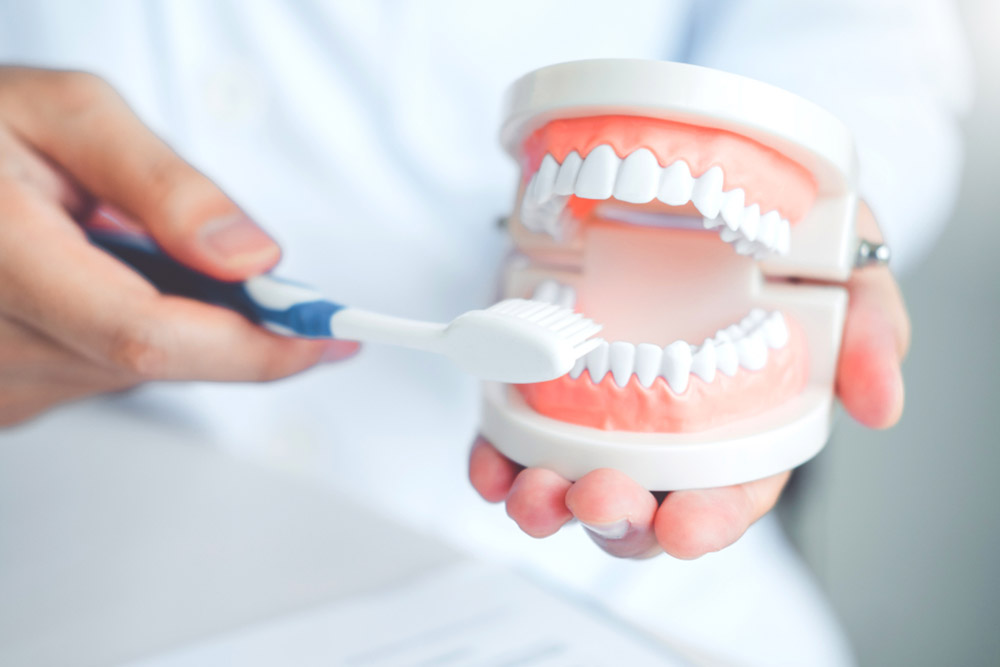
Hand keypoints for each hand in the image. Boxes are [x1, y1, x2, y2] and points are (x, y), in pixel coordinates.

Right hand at [0, 67, 357, 425]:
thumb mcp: (67, 114)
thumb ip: (163, 185)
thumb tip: (253, 258)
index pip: (147, 334)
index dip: (250, 346)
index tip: (324, 336)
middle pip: (153, 359)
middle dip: (222, 321)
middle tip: (245, 272)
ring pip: (132, 372)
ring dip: (166, 317)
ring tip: (121, 249)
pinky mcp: (2, 400)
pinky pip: (98, 377)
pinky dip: (124, 332)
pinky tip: (94, 282)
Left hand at [469, 204, 908, 558]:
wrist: (684, 170)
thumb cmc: (775, 229)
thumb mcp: (847, 258)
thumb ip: (871, 327)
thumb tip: (879, 404)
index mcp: (742, 422)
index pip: (731, 491)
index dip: (711, 519)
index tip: (687, 526)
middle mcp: (668, 429)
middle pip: (645, 503)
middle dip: (619, 519)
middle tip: (602, 497)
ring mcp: (600, 411)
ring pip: (571, 484)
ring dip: (548, 504)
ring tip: (535, 493)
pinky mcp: (544, 380)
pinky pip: (511, 438)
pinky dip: (495, 463)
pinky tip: (490, 469)